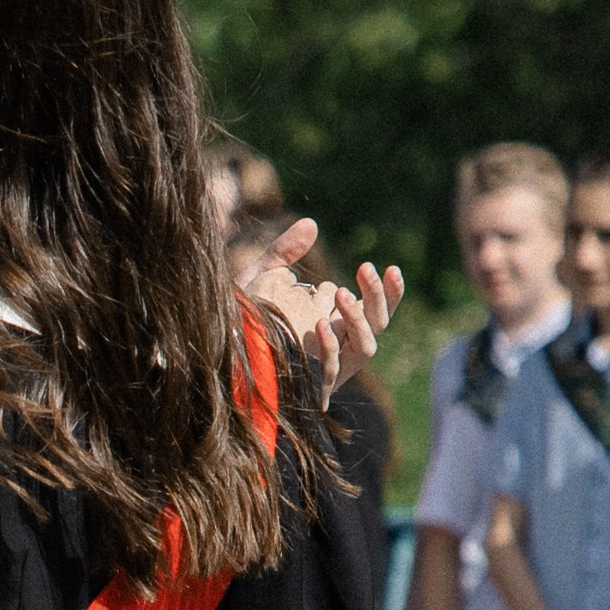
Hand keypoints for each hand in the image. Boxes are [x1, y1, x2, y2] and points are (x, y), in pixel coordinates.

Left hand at [233, 222, 404, 403]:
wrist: (219, 360)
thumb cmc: (240, 323)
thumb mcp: (261, 281)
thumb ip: (283, 253)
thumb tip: (311, 223)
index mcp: (336, 323)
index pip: (376, 308)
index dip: (389, 290)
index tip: (391, 267)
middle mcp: (340, 345)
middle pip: (378, 323)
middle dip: (377, 295)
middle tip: (363, 268)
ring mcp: (330, 367)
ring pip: (365, 346)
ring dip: (357, 318)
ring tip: (339, 292)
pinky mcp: (313, 385)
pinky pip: (333, 368)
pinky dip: (330, 346)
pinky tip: (318, 324)